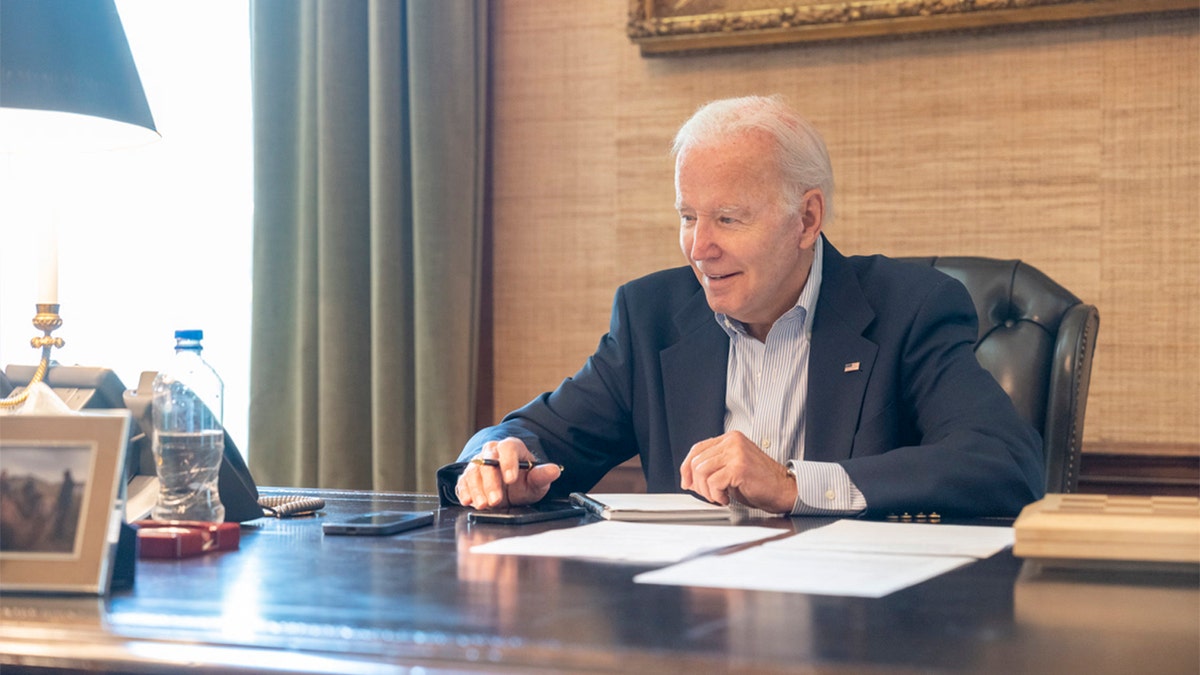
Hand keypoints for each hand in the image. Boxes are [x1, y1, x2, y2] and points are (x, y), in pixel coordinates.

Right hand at [455, 437, 560, 509]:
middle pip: (487, 460)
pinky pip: (462, 481)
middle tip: (496, 500)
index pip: (508, 448)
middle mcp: (492, 452)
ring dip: (476, 489)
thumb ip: (542, 476)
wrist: (510, 490)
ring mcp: (478, 463)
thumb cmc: (524, 482)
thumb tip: (554, 470)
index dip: (508, 462)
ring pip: (473, 471)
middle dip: (491, 482)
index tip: (511, 479)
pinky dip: (464, 491)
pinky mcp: (467, 477)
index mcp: (511, 448)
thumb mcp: (536, 482)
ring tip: (482, 505)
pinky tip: (468, 501)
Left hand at [679, 430, 796, 513]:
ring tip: (719, 496)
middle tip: (709, 494)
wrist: (785, 490)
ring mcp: (736, 452)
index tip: (687, 482)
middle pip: (696, 461)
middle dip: (697, 483)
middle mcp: (733, 441)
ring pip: (701, 471)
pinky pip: (713, 482)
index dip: (687, 467)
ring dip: (707, 490)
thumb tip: (689, 478)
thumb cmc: (761, 483)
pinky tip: (727, 499)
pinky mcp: (739, 467)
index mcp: (731, 439)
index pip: (697, 449)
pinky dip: (716, 495)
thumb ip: (714, 467)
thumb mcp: (733, 468)